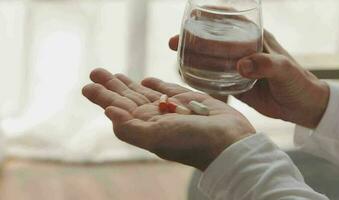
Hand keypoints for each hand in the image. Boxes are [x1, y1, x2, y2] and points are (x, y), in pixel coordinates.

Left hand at [82, 68, 254, 170]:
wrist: (229, 142)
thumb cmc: (193, 142)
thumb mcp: (157, 138)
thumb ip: (130, 128)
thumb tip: (107, 113)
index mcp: (145, 126)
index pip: (119, 108)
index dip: (103, 97)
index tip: (88, 86)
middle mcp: (156, 117)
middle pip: (128, 98)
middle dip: (112, 86)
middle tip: (96, 71)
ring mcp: (172, 108)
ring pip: (144, 93)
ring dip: (128, 83)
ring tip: (113, 74)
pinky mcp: (188, 99)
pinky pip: (167, 90)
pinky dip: (155, 84)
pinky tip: (145, 80)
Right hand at [169, 31, 329, 128]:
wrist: (302, 106)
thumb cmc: (298, 83)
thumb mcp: (285, 71)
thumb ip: (266, 65)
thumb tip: (241, 66)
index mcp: (256, 38)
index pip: (231, 20)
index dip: (211, 15)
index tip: (192, 16)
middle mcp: (244, 49)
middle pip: (214, 39)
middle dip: (193, 38)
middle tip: (175, 43)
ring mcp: (238, 67)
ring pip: (211, 58)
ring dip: (193, 57)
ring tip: (176, 59)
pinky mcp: (235, 84)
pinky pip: (214, 78)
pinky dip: (201, 76)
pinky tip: (188, 77)